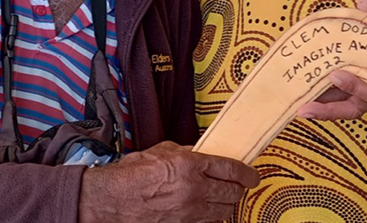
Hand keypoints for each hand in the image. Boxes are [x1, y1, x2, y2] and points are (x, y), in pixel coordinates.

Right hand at [78, 141, 258, 222]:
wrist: (113, 200)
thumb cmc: (133, 174)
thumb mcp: (162, 151)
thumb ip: (187, 151)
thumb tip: (203, 151)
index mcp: (189, 165)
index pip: (230, 168)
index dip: (247, 173)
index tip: (252, 175)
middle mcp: (194, 189)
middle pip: (232, 192)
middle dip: (239, 188)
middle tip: (239, 185)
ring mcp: (190, 212)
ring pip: (224, 210)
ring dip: (228, 203)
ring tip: (224, 197)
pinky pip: (208, 222)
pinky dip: (212, 216)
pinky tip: (207, 210)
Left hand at [296, 0, 366, 121]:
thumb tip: (362, 3)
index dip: (354, 85)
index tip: (336, 75)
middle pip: (349, 107)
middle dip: (325, 109)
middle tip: (302, 107)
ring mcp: (364, 96)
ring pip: (339, 106)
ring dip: (318, 107)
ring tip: (293, 103)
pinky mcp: (355, 93)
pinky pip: (336, 100)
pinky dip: (320, 98)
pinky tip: (299, 88)